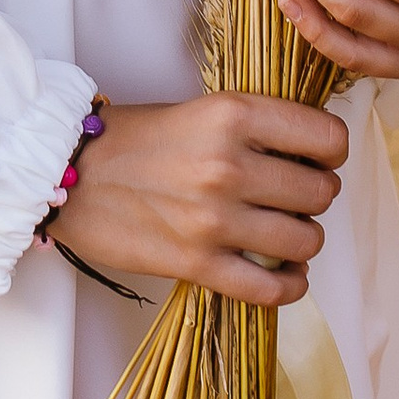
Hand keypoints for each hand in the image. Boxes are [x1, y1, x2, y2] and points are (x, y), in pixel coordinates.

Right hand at [54, 92, 349, 306]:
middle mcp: (230, 165)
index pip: (327, 139)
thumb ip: (257, 128)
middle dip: (316, 195)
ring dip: (302, 240)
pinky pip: (272, 288)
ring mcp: (214, 219)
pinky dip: (289, 285)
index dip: (331, 152)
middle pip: (321, 192)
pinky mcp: (197, 264)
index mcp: (233, 115)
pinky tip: (283, 273)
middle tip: (294, 196)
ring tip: (283, 232)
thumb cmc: (134, 139)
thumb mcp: (201, 110)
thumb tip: (315, 155)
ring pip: (305, 240)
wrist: (67, 173)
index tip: (318, 158)